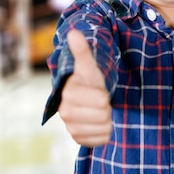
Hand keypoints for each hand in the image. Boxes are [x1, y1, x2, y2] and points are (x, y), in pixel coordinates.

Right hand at [59, 29, 112, 145]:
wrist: (87, 99)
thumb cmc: (89, 80)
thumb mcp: (89, 65)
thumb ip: (82, 51)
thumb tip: (74, 33)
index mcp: (68, 94)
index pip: (101, 100)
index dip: (105, 94)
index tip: (97, 90)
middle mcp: (66, 113)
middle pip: (104, 115)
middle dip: (107, 107)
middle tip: (100, 101)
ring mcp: (71, 128)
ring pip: (104, 128)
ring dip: (107, 120)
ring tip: (98, 111)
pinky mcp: (79, 141)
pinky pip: (102, 140)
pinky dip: (105, 133)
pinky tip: (98, 123)